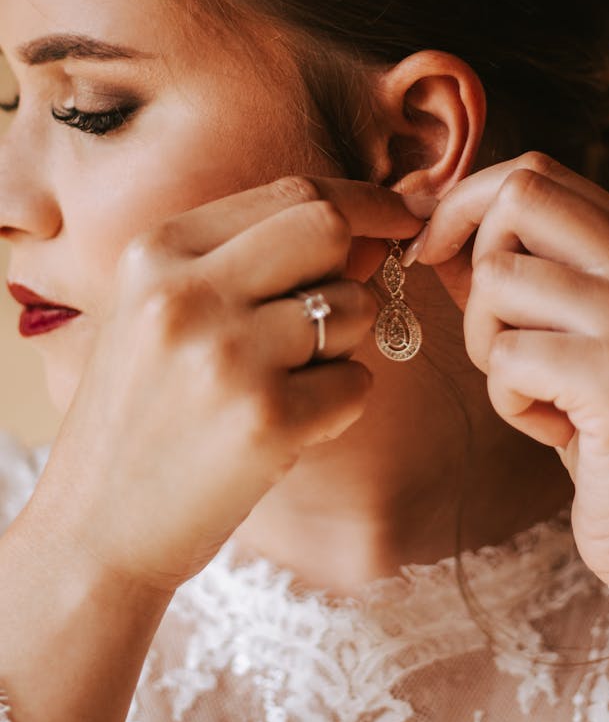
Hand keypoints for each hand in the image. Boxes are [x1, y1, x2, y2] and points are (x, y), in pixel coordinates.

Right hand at [28, 176, 422, 593]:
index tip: (400, 213)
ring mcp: (226, 355)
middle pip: (327, 228)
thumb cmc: (142, 415)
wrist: (94, 529)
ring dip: (347, 343)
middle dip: (368, 251)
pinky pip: (357, 383)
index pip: (291, 193)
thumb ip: (251, 262)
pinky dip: (340, 404)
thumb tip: (369, 232)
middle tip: (373, 281)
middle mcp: (187, 291)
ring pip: (354, 307)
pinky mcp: (265, 420)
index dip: (363, 199)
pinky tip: (289, 427)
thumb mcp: (162, 312)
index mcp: (158, 251)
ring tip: (291, 380)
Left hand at [407, 152, 608, 602]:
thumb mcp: (564, 335)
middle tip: (491, 331)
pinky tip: (554, 428)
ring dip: (488, 347)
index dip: (463, 203)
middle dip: (469, 259)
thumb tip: (426, 214)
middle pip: (517, 199)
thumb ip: (514, 271)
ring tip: (535, 393)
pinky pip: (507, 357)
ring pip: (497, 281)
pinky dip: (508, 400)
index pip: (536, 174)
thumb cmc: (605, 432)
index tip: (431, 250)